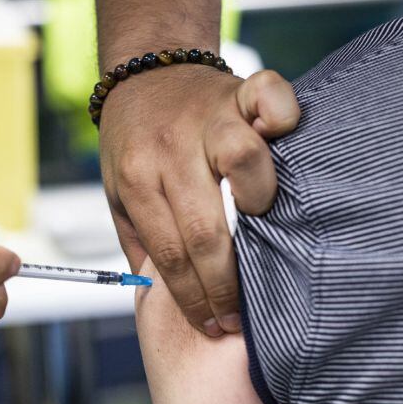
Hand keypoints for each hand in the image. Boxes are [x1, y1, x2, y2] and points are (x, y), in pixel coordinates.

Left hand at [100, 66, 299, 336]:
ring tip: (263, 222)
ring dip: (257, 199)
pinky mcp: (239, 89)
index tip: (214, 327)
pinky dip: (282, 116)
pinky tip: (283, 140)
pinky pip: (270, 95)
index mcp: (138, 180)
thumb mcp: (120, 198)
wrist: (143, 76)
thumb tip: (165, 303)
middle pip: (206, 227)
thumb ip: (143, 245)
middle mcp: (172, 149)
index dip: (195, 299)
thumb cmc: (136, 146)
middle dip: (225, 283)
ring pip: (241, 159)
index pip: (171, 254)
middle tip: (239, 314)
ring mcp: (208, 117)